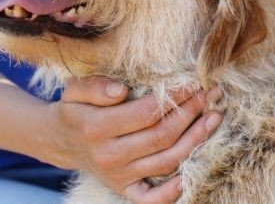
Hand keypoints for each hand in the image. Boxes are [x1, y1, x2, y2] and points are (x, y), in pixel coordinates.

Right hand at [37, 76, 221, 203]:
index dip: (174, 97)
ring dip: (195, 140)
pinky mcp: (124, 189)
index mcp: (96, 127)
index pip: (146, 113)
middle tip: (211, 94)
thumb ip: (96, 86)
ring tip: (213, 118)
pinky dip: (171, 192)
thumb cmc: (76, 109)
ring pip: (166, 161)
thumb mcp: (75, 89)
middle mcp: (109, 155)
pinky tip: (190, 175)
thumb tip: (120, 90)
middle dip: (191, 113)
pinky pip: (151, 199)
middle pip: (161, 136)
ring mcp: (118, 176)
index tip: (193, 82)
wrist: (61, 141)